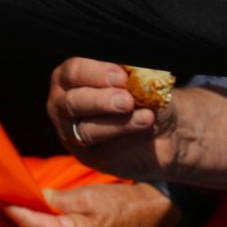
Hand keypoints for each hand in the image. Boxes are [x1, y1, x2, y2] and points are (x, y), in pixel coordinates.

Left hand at [4, 182, 181, 226]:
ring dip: (30, 225)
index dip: (10, 208)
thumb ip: (54, 199)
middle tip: (6, 195)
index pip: (29, 224)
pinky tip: (40, 217)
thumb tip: (29, 196)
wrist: (149, 218)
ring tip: (21, 203)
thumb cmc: (119, 204)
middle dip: (18, 216)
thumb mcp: (86, 196)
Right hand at [46, 57, 173, 181]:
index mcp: (73, 76)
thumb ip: (138, 77)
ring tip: (146, 117)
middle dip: (100, 101)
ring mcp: (74, 132)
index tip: (122, 76)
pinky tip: (149, 128)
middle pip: (73, 102)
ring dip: (117, 123)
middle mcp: (64, 103)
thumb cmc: (145, 97)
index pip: (74, 71)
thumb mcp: (143, 83)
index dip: (96, 72)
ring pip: (87, 130)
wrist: (161, 134)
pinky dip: (130, 138)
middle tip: (127, 100)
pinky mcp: (90, 155)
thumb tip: (140, 73)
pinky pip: (106, 149)